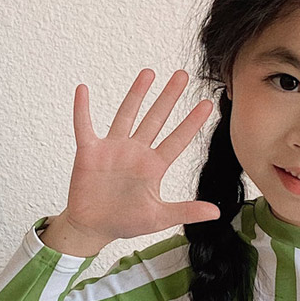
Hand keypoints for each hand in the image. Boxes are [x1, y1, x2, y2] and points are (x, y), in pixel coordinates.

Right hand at [62, 68, 221, 242]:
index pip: (177, 139)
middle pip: (156, 118)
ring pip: (127, 114)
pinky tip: (83, 90)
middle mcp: (136, 152)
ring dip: (137, 94)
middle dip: (169, 97)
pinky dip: (82, 109)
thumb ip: (186, 211)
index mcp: (154, 166)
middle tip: (183, 74)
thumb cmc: (126, 221)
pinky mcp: (89, 151)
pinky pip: (84, 126)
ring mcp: (113, 149)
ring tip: (149, 73)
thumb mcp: (159, 217)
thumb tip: (217, 212)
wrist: (94, 227)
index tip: (208, 104)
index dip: (192, 122)